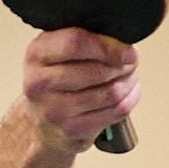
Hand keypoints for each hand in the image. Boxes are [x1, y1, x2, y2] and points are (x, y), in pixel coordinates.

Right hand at [22, 28, 139, 152]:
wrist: (43, 121)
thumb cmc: (57, 76)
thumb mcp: (58, 49)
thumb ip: (83, 37)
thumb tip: (121, 42)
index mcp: (36, 54)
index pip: (75, 43)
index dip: (107, 46)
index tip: (126, 50)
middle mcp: (39, 83)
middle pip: (96, 71)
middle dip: (123, 65)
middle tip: (131, 61)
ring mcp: (54, 111)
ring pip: (110, 92)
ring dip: (128, 82)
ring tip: (130, 76)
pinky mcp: (71, 130)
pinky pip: (115, 112)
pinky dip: (129, 100)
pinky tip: (129, 93)